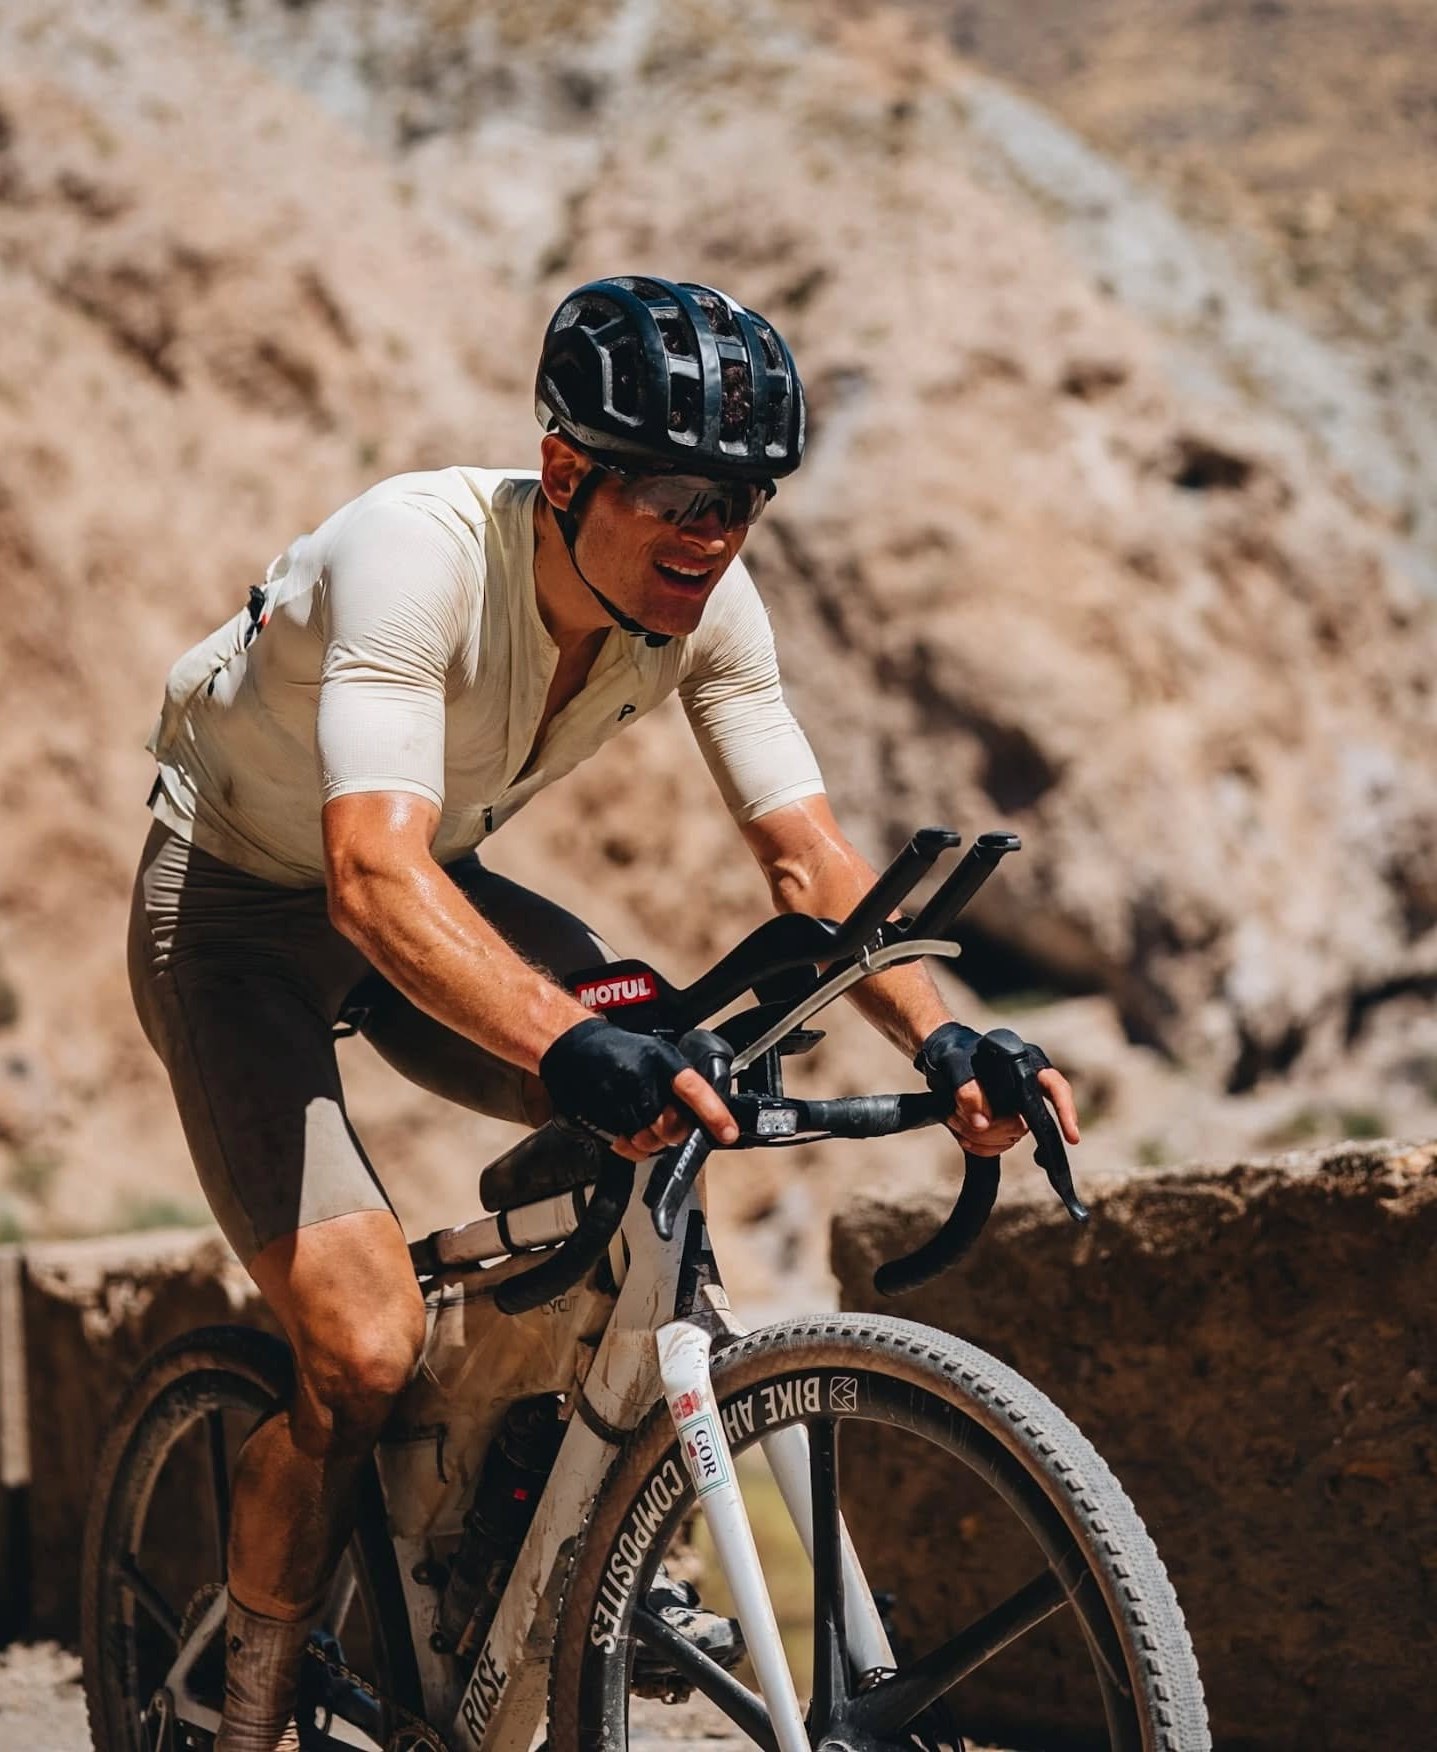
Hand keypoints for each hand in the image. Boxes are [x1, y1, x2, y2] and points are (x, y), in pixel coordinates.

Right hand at [539, 1019, 737, 1160]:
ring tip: (644, 1121)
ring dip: (653, 1141)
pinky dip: (634, 1147)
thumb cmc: (617, 1050)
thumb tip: (706, 1112)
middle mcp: (639, 1079)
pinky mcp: (600, 1120)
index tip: (728, 1133)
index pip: (693, 1089)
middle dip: (675, 1132)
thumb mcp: (655, 1053)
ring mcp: (618, 1101)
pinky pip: (628, 1149)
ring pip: (651, 1143)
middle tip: (669, 1123)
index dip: (714, 1114)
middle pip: (672, 1128)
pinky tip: (629, 1128)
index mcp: (659, 1059)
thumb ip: (677, 1081)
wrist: (571, 1044)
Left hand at [948, 1066, 1081, 1156]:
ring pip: (1011, 1138)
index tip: (1072, 1137)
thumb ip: (967, 1088)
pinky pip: (999, 1147)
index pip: (1056, 1088)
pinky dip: (979, 1147)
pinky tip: (963, 1136)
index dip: (1066, 1111)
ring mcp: (1016, 1110)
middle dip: (994, 1128)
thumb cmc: (953, 1054)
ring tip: (955, 1117)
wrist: (940, 1063)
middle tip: (963, 1120)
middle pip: (1025, 1124)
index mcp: (1025, 1065)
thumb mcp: (956, 1064)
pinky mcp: (1002, 1126)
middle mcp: (1026, 1090)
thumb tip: (981, 1123)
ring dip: (981, 1136)